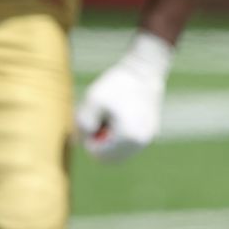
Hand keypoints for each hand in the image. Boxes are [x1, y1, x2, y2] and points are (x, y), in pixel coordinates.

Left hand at [75, 30, 173, 161]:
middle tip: (98, 118)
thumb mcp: (92, 101)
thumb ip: (83, 124)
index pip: (99, 156)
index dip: (89, 140)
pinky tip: (118, 115)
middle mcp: (141, 143)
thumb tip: (79, 143)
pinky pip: (129, 143)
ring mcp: (148, 138)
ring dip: (109, 138)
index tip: (90, 119)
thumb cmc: (117, 84)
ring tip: (109, 116)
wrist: (144, 70)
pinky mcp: (150, 132)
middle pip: (110, 157)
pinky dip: (119, 134)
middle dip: (99, 141)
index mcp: (128, 138)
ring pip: (120, 151)